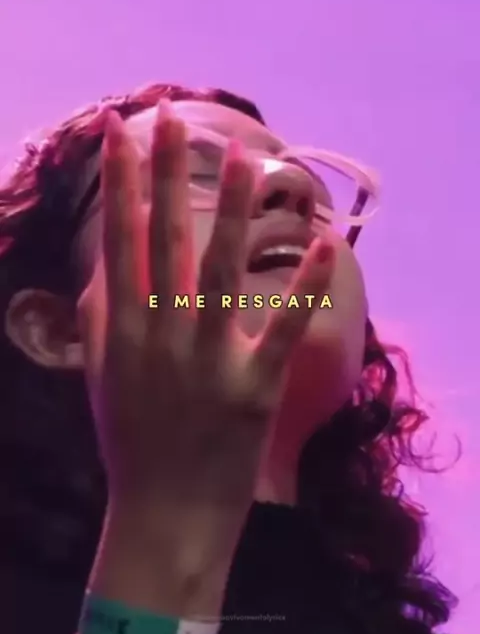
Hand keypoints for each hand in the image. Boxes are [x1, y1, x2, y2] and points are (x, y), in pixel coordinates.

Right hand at [78, 103, 333, 565]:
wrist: (164, 516)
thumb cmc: (132, 444)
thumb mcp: (103, 378)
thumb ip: (101, 319)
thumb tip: (105, 265)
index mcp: (123, 332)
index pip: (119, 241)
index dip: (119, 184)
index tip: (119, 133)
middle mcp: (161, 338)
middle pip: (164, 242)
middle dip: (163, 174)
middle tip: (169, 117)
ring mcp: (208, 362)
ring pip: (220, 274)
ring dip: (232, 213)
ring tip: (246, 159)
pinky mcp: (252, 390)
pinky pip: (281, 332)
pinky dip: (302, 289)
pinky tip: (322, 245)